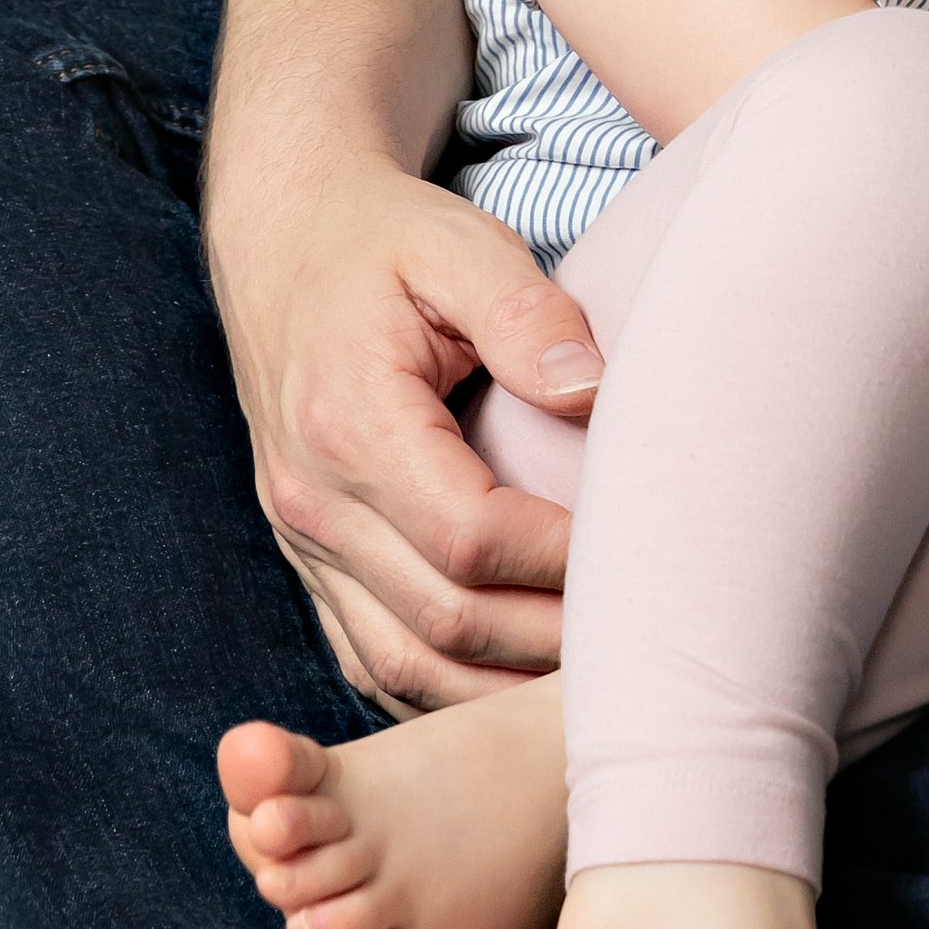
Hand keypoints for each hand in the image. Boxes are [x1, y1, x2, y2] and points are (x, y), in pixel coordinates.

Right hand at [205, 151, 606, 706]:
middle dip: (550, 643)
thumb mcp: (457, 243)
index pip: (469, 539)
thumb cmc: (383, 240)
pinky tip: (520, 684)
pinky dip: (448, 688)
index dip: (560, 563)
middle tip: (645, 636)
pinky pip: (372, 658)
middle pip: (443, 620)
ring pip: (404, 664)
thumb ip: (527, 313)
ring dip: (501, 689)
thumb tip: (592, 392)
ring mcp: (302, 541)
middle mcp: (312, 501)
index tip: (640, 557)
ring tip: (595, 682)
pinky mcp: (310, 559)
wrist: (283, 241)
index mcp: (349, 424)